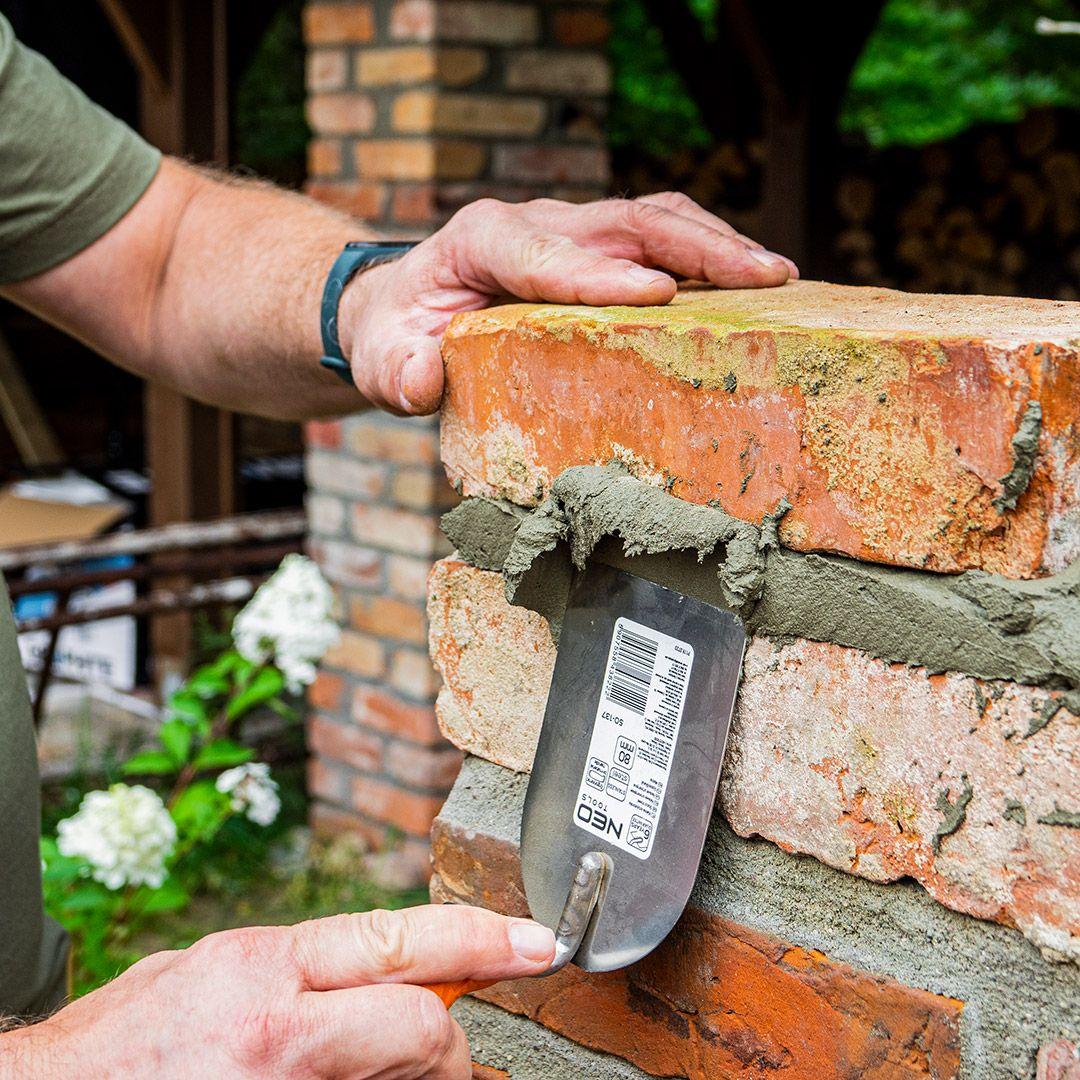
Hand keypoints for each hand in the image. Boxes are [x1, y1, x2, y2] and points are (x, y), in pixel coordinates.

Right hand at [3, 905, 554, 1078]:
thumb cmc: (121, 1044)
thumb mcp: (212, 969)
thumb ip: (296, 969)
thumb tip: (376, 973)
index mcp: (262, 968)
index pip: (400, 942)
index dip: (481, 943)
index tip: (535, 946)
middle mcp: (276, 1029)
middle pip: (417, 1024)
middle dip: (450, 1044)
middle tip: (454, 1056)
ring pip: (393, 1078)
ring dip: (409, 1078)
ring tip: (382, 1073)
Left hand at [340, 192, 797, 414]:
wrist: (401, 308)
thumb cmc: (397, 335)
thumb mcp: (383, 361)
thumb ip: (399, 373)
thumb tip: (423, 382)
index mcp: (483, 240)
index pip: (547, 255)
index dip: (602, 274)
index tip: (659, 295)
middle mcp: (535, 224)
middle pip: (626, 222)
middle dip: (698, 248)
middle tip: (766, 277)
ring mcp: (570, 231)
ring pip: (654, 220)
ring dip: (718, 245)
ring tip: (779, 277)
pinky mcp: (594, 250)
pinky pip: (657, 239)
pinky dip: (707, 255)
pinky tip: (750, 285)